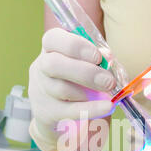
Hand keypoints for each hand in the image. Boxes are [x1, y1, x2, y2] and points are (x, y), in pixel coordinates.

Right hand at [28, 28, 115, 150]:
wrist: (56, 111)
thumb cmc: (75, 80)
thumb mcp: (83, 65)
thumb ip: (95, 59)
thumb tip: (108, 57)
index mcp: (50, 49)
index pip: (53, 39)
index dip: (75, 45)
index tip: (98, 57)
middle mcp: (41, 67)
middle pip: (54, 64)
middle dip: (85, 72)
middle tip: (109, 81)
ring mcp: (41, 90)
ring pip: (61, 89)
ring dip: (88, 92)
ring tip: (107, 94)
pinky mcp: (46, 112)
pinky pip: (69, 110)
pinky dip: (91, 109)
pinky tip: (107, 107)